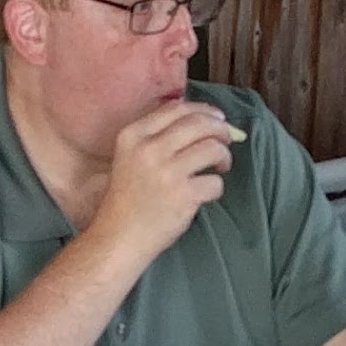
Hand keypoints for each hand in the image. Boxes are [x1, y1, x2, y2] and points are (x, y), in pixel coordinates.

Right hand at [90, 100, 236, 264]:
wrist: (118, 237)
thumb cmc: (126, 199)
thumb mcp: (129, 157)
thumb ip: (156, 137)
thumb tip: (202, 120)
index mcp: (133, 135)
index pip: (176, 108)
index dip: (203, 109)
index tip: (216, 118)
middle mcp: (149, 148)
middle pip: (199, 123)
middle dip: (220, 129)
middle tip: (226, 140)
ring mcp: (167, 172)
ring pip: (213, 148)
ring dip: (223, 156)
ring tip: (220, 167)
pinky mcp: (184, 195)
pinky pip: (215, 182)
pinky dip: (216, 187)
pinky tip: (207, 193)